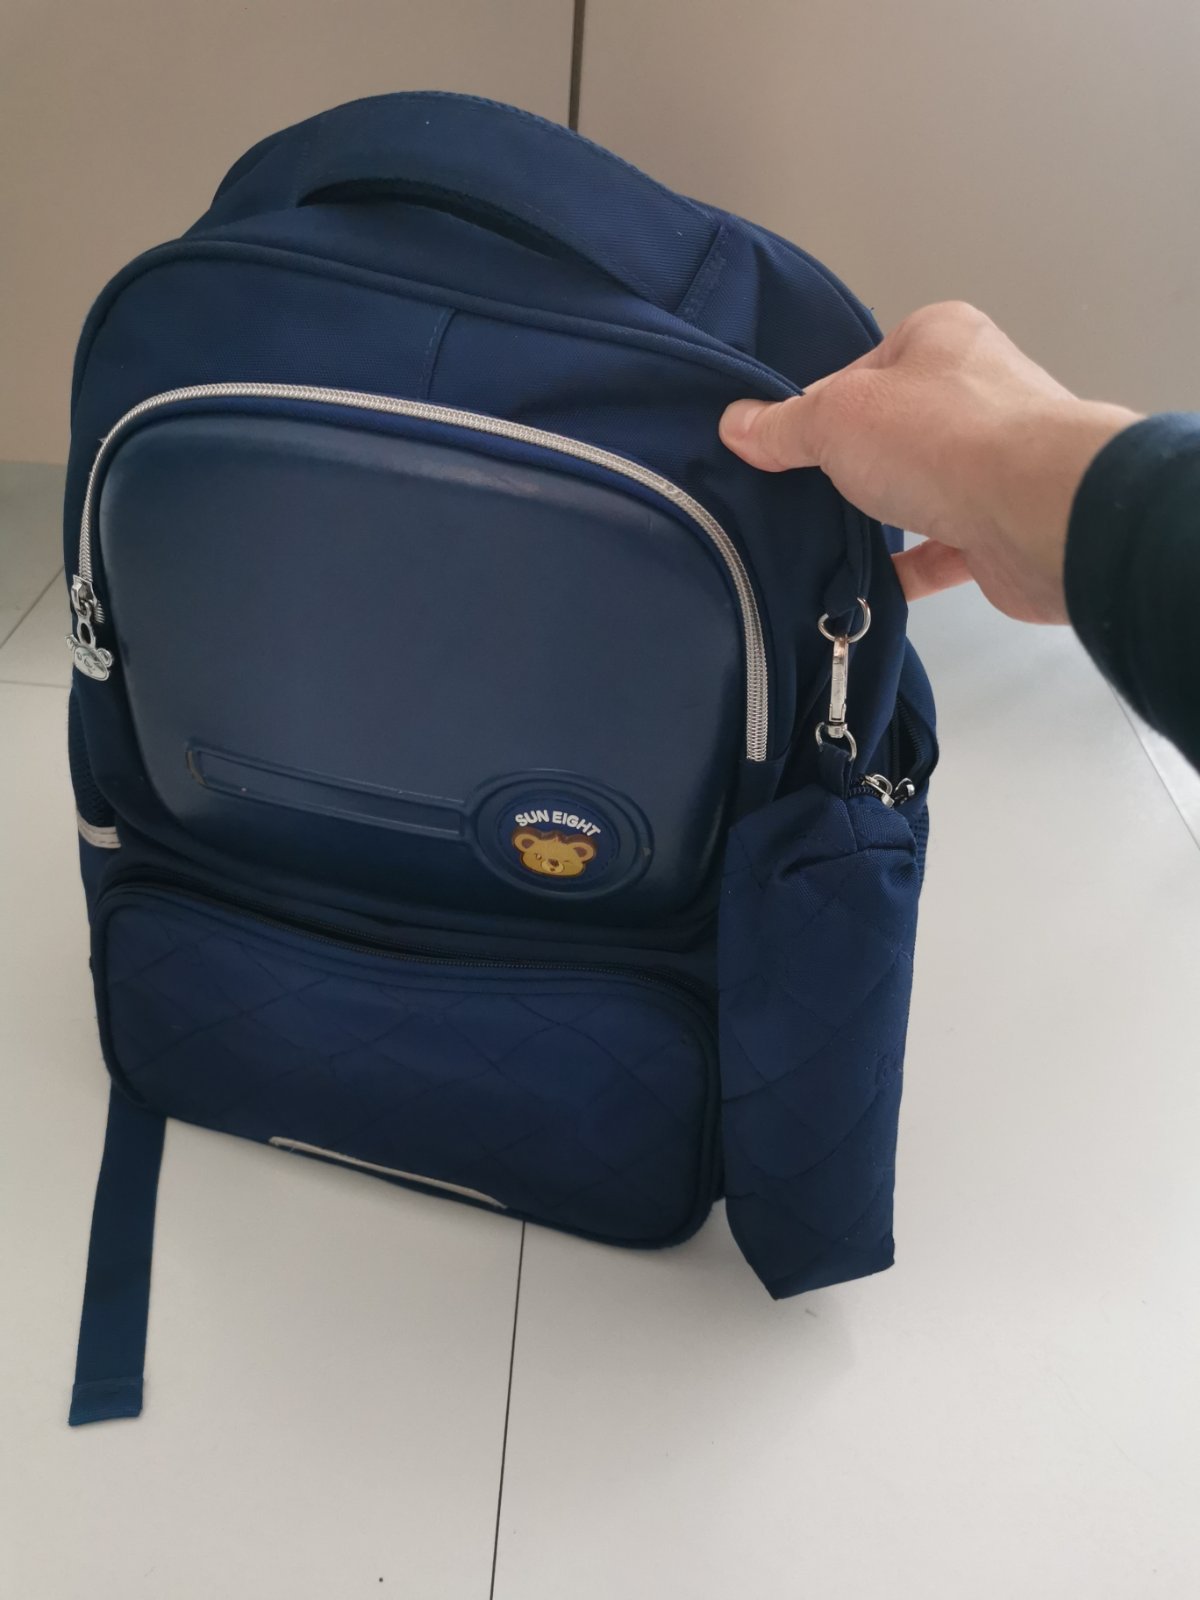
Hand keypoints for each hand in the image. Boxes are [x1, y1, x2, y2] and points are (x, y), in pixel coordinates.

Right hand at [719, 302, 1139, 622]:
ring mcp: (993, 461)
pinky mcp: (1000, 525)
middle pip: (887, 431)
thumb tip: (733, 424)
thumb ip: (783, 426)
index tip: (777, 452)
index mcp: (939, 338)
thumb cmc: (937, 439)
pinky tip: (859, 589)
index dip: (814, 411)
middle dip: (845, 468)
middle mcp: (973, 390)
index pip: (859, 371)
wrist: (1041, 514)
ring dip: (876, 518)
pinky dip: (902, 570)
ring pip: (914, 489)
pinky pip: (937, 547)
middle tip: (792, 502)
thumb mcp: (836, 419)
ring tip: (817, 548)